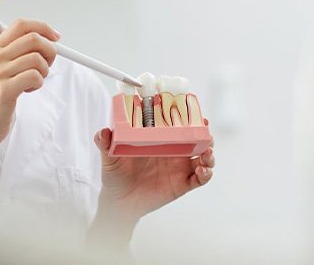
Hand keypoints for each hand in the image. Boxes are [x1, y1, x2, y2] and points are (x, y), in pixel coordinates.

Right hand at [0, 19, 59, 146]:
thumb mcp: (2, 70)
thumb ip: (19, 55)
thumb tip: (49, 42)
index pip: (22, 24)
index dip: (43, 28)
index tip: (56, 38)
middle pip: (34, 38)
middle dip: (50, 51)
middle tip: (46, 66)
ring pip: (37, 59)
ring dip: (44, 72)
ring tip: (32, 83)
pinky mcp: (4, 89)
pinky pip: (35, 76)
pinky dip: (38, 84)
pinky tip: (27, 91)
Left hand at [94, 119, 214, 221]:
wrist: (119, 202)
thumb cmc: (115, 175)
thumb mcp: (109, 157)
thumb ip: (105, 144)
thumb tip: (103, 132)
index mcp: (160, 139)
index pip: (179, 124)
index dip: (190, 117)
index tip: (195, 112)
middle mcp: (174, 151)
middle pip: (197, 138)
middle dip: (205, 134)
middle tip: (206, 131)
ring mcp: (180, 167)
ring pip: (204, 156)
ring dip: (210, 153)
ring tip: (206, 153)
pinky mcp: (183, 184)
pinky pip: (201, 178)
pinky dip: (206, 173)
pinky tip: (201, 170)